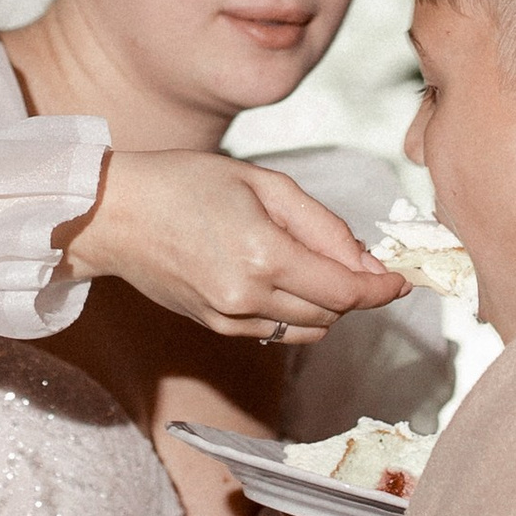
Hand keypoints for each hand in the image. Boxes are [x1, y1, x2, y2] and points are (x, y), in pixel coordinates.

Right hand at [60, 155, 403, 342]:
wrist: (115, 215)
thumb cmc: (185, 183)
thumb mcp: (264, 184)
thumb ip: (322, 225)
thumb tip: (366, 261)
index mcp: (264, 255)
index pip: (346, 291)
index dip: (382, 289)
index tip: (401, 282)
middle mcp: (248, 297)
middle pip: (333, 313)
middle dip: (356, 293)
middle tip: (360, 264)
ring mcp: (230, 319)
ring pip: (309, 329)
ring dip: (329, 307)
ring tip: (319, 269)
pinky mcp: (217, 328)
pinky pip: (277, 332)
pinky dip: (295, 313)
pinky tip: (284, 281)